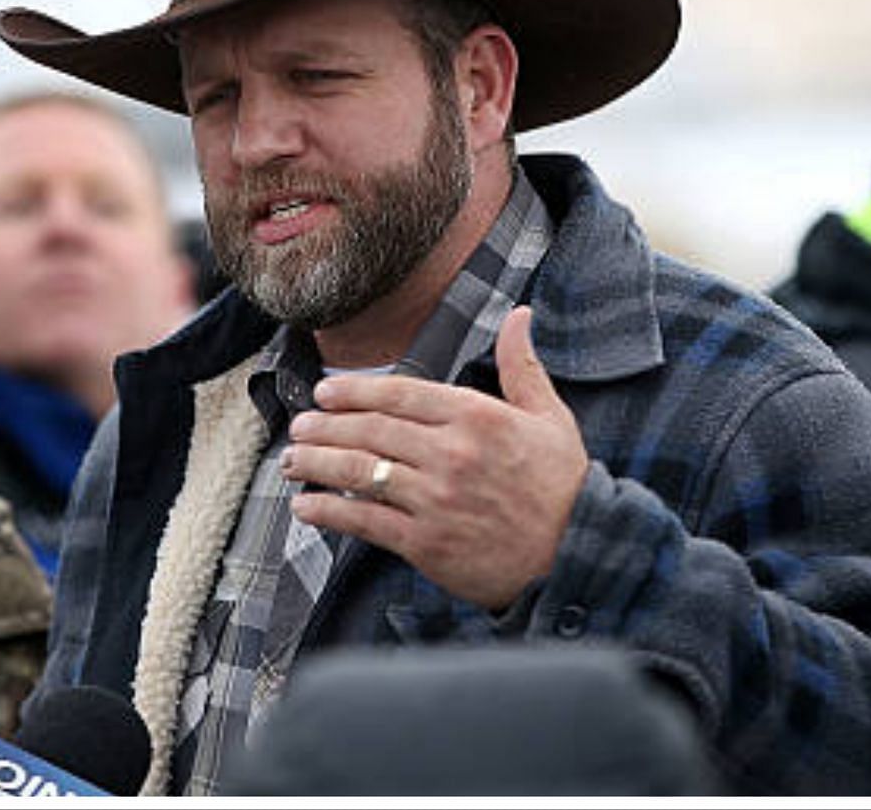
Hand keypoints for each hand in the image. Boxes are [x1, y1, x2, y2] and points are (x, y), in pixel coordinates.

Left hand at [281, 306, 588, 610]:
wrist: (578, 556)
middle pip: (370, 430)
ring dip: (316, 463)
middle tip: (300, 426)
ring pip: (359, 472)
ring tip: (291, 460)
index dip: (353, 391)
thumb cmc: (562, 485)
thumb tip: (521, 315)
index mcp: (477, 417)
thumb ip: (522, 366)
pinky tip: (305, 505)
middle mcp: (451, 454)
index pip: (399, 394)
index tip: (325, 392)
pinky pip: (365, 522)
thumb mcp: (550, 417)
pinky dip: (329, 512)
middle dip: (325, 426)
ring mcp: (436, 500)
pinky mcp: (427, 543)